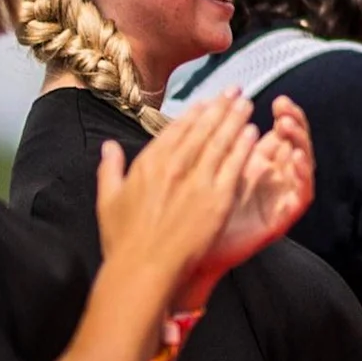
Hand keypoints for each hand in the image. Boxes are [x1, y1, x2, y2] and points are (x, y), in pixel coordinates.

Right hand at [96, 93, 258, 287]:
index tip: (207, 102)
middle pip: (203, 129)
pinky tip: (254, 134)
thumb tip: (108, 147)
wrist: (143, 269)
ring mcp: (197, 181)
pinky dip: (244, 147)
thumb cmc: (124, 241)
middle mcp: (175, 166)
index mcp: (149, 164)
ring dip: (235, 120)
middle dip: (220, 107)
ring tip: (247, 105)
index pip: (177, 129)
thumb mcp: (108, 200)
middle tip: (235, 92)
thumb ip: (110, 169)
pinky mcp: (217, 198)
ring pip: (221, 142)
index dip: (195, 113)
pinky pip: (234, 165)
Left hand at [200, 96, 313, 281]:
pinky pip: (304, 190)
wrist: (188, 256)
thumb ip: (208, 143)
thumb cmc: (188, 216)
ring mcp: (280, 194)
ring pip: (302, 161)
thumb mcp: (197, 171)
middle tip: (282, 106)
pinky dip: (303, 172)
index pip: (273, 131)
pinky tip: (296, 157)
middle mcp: (271, 175)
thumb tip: (209, 107)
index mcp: (253, 162)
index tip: (268, 99)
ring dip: (300, 140)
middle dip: (291, 120)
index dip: (274, 114)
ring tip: (287, 125)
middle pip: (292, 141)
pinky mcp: (285, 214)